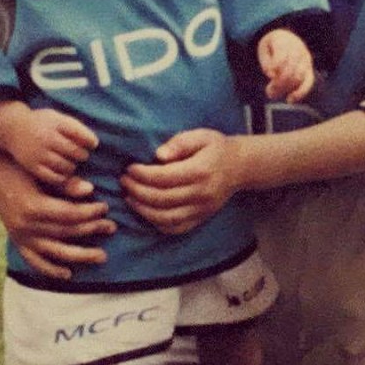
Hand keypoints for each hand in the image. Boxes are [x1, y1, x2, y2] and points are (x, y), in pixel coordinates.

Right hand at [0, 140, 114, 278]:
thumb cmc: (23, 167)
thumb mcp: (42, 171)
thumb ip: (65, 183)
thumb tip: (90, 189)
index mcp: (33, 206)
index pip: (69, 215)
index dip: (90, 212)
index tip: (105, 207)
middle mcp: (25, 226)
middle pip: (66, 233)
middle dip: (92, 229)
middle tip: (112, 227)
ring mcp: (20, 236)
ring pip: (54, 252)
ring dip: (80, 255)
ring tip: (101, 256)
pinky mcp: (17, 242)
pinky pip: (35, 261)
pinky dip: (50, 269)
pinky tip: (68, 273)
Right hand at [4, 107, 98, 186]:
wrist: (12, 127)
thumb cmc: (43, 123)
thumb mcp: (58, 117)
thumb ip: (75, 128)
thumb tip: (95, 144)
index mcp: (56, 123)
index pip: (80, 134)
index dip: (90, 141)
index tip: (92, 144)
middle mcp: (47, 137)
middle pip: (75, 151)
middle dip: (82, 155)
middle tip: (81, 155)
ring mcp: (39, 153)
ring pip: (66, 166)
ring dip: (73, 166)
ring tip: (70, 162)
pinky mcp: (32, 166)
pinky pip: (54, 177)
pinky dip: (62, 176)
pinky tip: (61, 171)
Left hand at [121, 129, 241, 235]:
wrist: (240, 167)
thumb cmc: (216, 148)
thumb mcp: (201, 136)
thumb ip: (180, 143)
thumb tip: (158, 155)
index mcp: (200, 171)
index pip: (164, 178)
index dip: (142, 175)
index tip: (129, 168)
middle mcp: (201, 194)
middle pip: (161, 199)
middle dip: (137, 191)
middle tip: (124, 181)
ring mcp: (201, 210)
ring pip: (165, 218)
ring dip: (142, 209)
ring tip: (129, 196)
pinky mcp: (200, 219)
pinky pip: (174, 228)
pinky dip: (155, 223)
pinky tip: (144, 210)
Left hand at [257, 29, 313, 102]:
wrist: (286, 39)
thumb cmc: (271, 47)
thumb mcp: (264, 49)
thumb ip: (267, 62)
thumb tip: (272, 75)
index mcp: (284, 41)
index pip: (282, 55)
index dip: (274, 66)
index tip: (268, 73)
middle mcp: (298, 49)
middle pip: (290, 69)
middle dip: (278, 83)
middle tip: (268, 90)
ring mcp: (305, 60)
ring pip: (298, 78)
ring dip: (285, 88)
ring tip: (272, 94)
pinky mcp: (309, 69)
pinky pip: (308, 82)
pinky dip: (300, 93)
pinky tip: (290, 100)